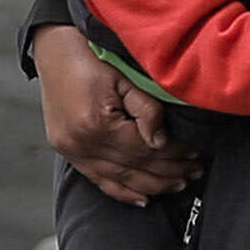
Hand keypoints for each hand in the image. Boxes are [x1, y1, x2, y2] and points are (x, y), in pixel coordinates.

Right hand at [33, 25, 200, 204]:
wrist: (55, 51)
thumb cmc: (90, 57)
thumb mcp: (125, 78)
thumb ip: (147, 110)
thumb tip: (161, 141)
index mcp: (97, 124)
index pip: (146, 149)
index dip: (174, 153)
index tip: (194, 152)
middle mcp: (82, 143)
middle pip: (135, 168)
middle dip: (169, 172)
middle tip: (195, 171)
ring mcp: (73, 152)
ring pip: (121, 180)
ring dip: (152, 185)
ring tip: (179, 184)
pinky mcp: (68, 153)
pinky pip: (99, 181)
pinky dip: (123, 193)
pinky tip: (143, 198)